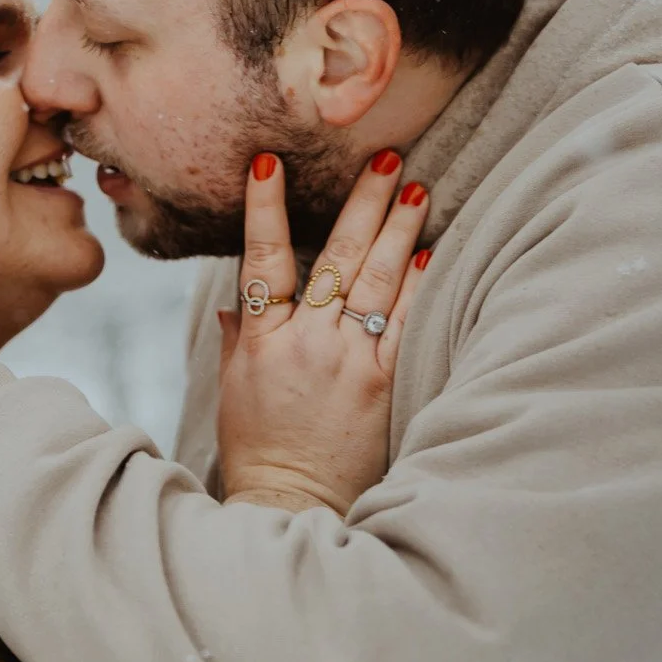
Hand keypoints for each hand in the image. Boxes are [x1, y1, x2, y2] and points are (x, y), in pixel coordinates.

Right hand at [217, 152, 429, 515]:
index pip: (263, 259)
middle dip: (360, 202)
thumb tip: (233, 301)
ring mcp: (347, 360)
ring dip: (397, 228)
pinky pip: (403, 323)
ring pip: (376, 280)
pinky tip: (430, 250)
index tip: (269, 164)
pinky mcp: (382, 382)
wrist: (291, 504)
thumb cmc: (258, 449)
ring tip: (416, 185)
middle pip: (336, 257)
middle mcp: (306, 342)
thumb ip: (237, 338)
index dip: (265, 209)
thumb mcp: (232, 389)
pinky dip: (416, 284)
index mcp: (261, 339)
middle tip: (383, 156)